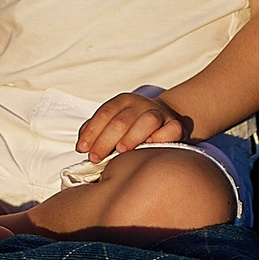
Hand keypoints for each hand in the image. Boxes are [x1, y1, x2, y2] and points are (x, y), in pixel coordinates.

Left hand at [78, 86, 196, 162]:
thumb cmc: (130, 128)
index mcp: (123, 101)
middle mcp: (141, 104)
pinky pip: (171, 130)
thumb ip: (96, 131)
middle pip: (121, 120)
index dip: (92, 132)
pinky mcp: (176, 125)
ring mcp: (160, 113)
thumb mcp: (111, 123)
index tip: (83, 149)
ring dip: (133, 137)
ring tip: (122, 151)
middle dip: (106, 141)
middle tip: (96, 158)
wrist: (163, 119)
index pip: (104, 114)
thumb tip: (82, 146)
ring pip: (147, 120)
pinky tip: (149, 148)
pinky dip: (161, 138)